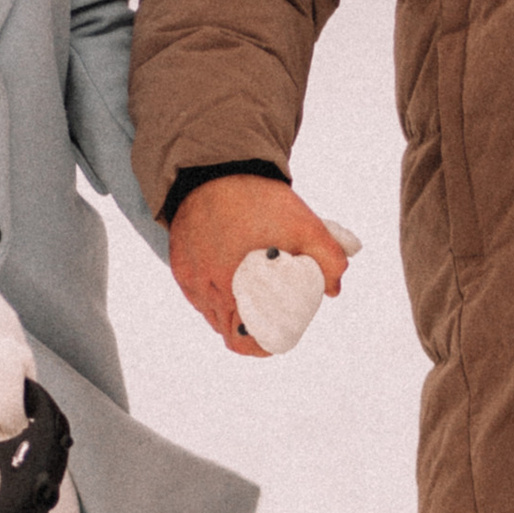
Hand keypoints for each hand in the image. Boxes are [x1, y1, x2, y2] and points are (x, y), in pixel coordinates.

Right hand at [167, 178, 353, 357]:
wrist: (214, 168)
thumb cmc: (258, 199)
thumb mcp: (304, 224)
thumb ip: (328, 259)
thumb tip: (333, 289)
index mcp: (235, 284)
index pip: (244, 339)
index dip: (264, 344)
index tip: (279, 336)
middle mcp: (207, 287)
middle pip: (229, 331)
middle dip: (252, 331)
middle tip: (273, 317)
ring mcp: (190, 279)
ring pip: (213, 315)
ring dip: (235, 313)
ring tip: (255, 296)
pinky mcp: (180, 266)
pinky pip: (199, 296)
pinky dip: (219, 296)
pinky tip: (234, 280)